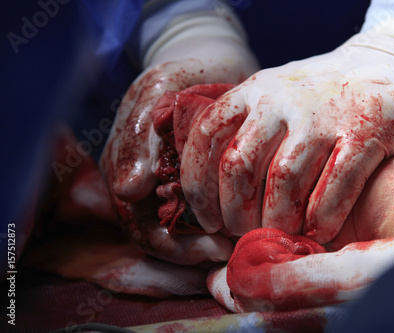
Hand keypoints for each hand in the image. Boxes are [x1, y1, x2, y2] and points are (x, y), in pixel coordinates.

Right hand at [100, 11, 258, 263]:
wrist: (213, 63)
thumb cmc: (179, 74)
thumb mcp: (154, 96)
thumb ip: (138, 141)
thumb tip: (129, 190)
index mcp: (127, 171)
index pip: (143, 230)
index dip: (175, 247)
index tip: (214, 246)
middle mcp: (149, 187)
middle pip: (167, 239)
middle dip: (200, 250)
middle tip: (237, 249)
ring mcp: (176, 186)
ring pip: (190, 232)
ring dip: (216, 241)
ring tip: (248, 240)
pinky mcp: (203, 181)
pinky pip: (212, 214)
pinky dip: (230, 222)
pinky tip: (254, 221)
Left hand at [208, 112, 393, 312]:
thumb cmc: (330, 93)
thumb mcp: (280, 93)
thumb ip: (248, 126)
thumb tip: (215, 187)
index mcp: (256, 90)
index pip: (206, 136)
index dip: (199, 185)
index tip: (208, 219)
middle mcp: (284, 98)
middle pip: (240, 166)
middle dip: (235, 212)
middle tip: (244, 235)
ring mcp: (325, 113)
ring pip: (283, 180)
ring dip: (278, 220)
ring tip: (281, 235)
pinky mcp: (367, 129)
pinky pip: (335, 185)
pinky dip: (323, 217)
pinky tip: (319, 231)